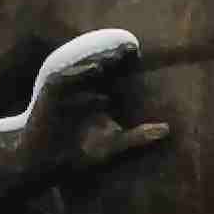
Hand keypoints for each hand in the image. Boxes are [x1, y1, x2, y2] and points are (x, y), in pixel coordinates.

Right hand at [21, 27, 168, 177]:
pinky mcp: (51, 91)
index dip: (127, 65)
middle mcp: (83, 88)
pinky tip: (96, 70)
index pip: (115, 75)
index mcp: (99, 96)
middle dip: (116, 57)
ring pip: (85, 68)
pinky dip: (80, 73)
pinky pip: (66, 77)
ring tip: (117, 56)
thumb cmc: (79, 156)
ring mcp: (66, 88)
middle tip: (133, 48)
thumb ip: (138, 138)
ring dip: (100, 60)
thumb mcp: (114, 146)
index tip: (143, 58)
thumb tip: (167, 130)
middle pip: (101, 66)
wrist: (46, 164)